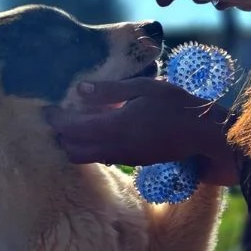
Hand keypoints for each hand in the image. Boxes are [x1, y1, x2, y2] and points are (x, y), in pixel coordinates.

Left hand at [45, 78, 238, 186]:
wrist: (204, 138)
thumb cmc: (178, 107)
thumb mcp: (145, 89)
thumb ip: (110, 91)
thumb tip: (79, 89)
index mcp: (114, 126)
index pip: (72, 127)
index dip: (56, 119)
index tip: (46, 109)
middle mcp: (113, 147)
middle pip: (71, 149)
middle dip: (59, 136)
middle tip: (54, 119)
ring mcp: (121, 157)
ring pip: (83, 157)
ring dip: (71, 144)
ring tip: (68, 126)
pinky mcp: (130, 161)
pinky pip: (99, 158)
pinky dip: (87, 148)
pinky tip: (90, 134)